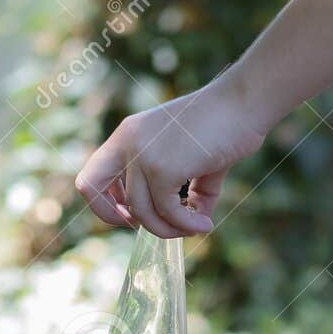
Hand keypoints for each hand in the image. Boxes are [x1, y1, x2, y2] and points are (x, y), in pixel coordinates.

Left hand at [74, 75, 268, 238]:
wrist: (243, 103)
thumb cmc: (224, 127)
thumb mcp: (195, 162)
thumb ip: (185, 192)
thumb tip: (192, 224)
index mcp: (128, 135)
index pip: (93, 174)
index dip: (107, 203)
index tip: (135, 213)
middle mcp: (128, 142)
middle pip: (89, 189)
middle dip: (112, 217)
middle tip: (147, 224)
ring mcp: (142, 154)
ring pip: (140, 213)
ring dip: (169, 230)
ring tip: (195, 227)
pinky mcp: (162, 168)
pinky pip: (168, 213)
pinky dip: (187, 226)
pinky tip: (205, 224)